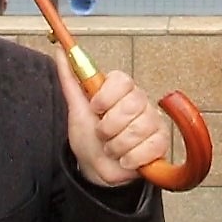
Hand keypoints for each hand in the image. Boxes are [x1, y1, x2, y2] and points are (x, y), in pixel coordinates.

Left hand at [54, 49, 170, 186]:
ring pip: (139, 128)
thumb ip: (70, 79)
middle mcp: (140, 102)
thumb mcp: (76, 108)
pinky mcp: (161, 142)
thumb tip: (60, 51)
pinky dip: (132, 158)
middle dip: (109, 126)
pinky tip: (126, 158)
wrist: (96, 170)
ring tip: (112, 148)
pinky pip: (150, 147)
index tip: (95, 108)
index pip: (122, 80)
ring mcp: (153, 121)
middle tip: (102, 134)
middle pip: (132, 104)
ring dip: (117, 145)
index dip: (106, 96)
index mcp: (121, 91)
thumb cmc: (89, 139)